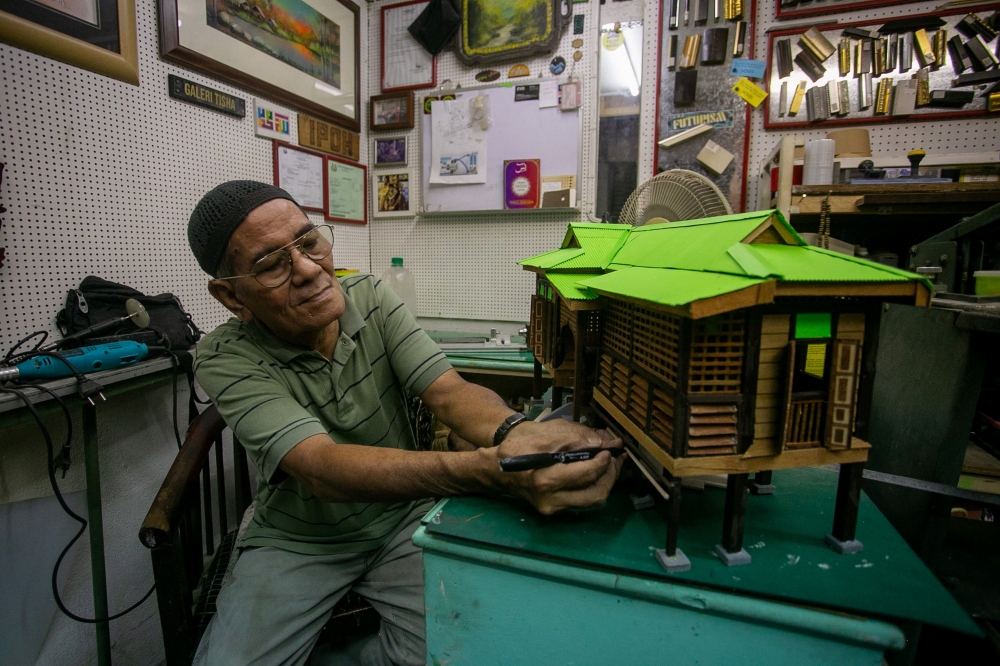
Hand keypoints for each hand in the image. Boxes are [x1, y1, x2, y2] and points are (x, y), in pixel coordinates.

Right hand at [492, 420, 623, 514]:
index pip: (586, 475)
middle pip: (595, 495)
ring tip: (610, 465)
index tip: (609, 450)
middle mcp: (551, 500)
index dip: (602, 462)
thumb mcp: (541, 439)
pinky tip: (597, 473)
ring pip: (592, 502)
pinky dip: (594, 487)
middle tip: (615, 459)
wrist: (495, 471)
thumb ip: (571, 441)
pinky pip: (582, 501)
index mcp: (546, 480)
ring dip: (605, 483)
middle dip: (610, 477)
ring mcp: (553, 509)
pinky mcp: (554, 510)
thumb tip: (599, 443)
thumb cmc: (516, 451)